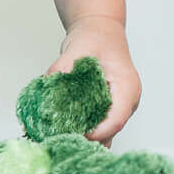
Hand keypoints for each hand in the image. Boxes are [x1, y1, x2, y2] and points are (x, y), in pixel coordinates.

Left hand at [45, 15, 141, 146]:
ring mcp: (118, 110)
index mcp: (127, 88)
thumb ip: (62, 66)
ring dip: (82, 141)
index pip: (115, 121)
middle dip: (84, 141)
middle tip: (58, 141)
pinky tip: (62, 134)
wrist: (100, 32)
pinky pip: (97, 133)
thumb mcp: (78, 47)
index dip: (94, 133)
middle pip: (109, 135)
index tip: (70, 134)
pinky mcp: (107, 114)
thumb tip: (46, 83)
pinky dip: (81, 136)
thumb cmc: (95, 38)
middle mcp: (126, 103)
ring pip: (103, 139)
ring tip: (58, 139)